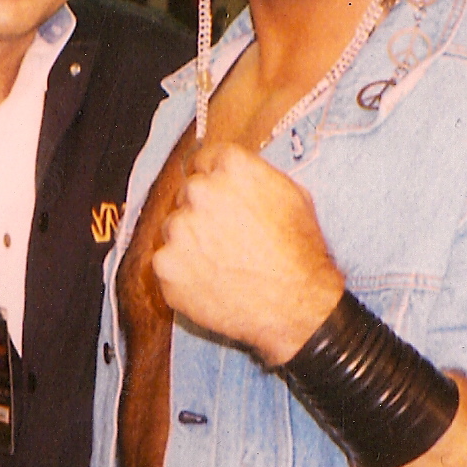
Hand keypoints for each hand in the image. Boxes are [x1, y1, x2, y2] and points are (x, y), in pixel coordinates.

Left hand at [152, 141, 344, 364]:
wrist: (294, 305)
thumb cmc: (300, 253)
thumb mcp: (292, 195)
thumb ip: (254, 177)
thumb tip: (234, 176)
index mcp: (230, 167)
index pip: (204, 160)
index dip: (213, 181)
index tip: (218, 198)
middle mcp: (199, 190)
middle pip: (187, 194)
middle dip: (202, 212)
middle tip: (226, 238)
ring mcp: (178, 229)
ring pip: (174, 229)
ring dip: (190, 242)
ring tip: (221, 264)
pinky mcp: (165, 265)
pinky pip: (167, 263)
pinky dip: (183, 273)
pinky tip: (210, 282)